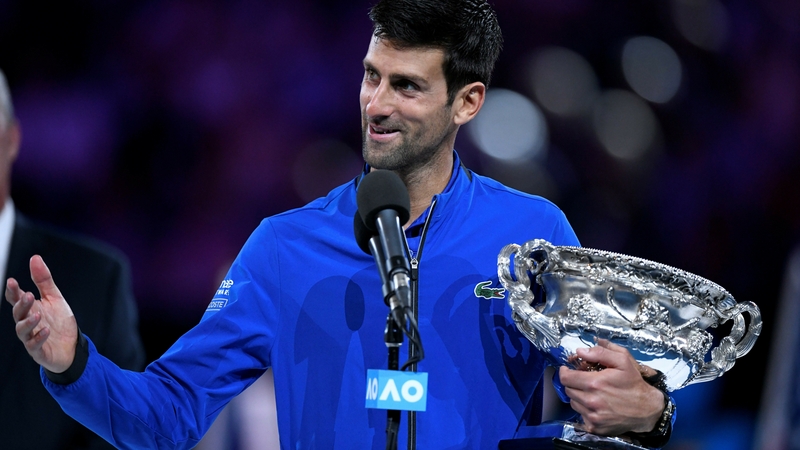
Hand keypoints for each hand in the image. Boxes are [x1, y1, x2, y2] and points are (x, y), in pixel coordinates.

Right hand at [5, 255, 77, 372]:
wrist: (71, 345)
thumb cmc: (59, 321)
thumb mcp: (54, 298)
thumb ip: (43, 280)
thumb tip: (34, 257)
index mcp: (30, 308)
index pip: (16, 299)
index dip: (13, 291)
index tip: (12, 281)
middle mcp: (27, 322)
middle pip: (18, 313)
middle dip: (22, 305)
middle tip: (29, 296)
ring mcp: (31, 337)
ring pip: (22, 330)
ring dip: (28, 322)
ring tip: (37, 314)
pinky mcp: (39, 351)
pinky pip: (34, 346)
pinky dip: (39, 338)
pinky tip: (45, 330)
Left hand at [558, 339, 664, 435]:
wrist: (647, 410)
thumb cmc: (634, 384)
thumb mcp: (623, 361)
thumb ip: (601, 352)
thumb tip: (580, 351)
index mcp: (595, 383)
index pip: (565, 377)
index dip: (565, 371)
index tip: (569, 369)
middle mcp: (591, 401)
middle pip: (568, 390)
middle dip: (573, 383)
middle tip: (583, 380)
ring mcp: (592, 416)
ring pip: (573, 403)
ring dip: (578, 396)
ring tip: (592, 392)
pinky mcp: (594, 428)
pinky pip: (580, 415)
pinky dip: (585, 409)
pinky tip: (596, 405)